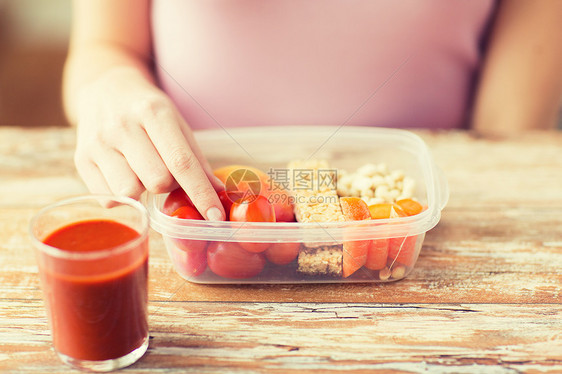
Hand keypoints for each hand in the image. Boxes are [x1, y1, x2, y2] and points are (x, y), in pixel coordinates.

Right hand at [73, 66, 224, 219]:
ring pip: (131, 192)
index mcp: (153, 112)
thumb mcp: (177, 123)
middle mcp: (122, 126)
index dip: (201, 193)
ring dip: (143, 191)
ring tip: (141, 172)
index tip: (215, 216)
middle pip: (157, 181)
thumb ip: (196, 160)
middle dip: (168, 185)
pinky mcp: (80, 159)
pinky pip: (109, 199)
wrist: (103, 88)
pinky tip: (123, 175)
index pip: (181, 162)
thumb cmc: (148, 111)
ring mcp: (98, 143)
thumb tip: (218, 194)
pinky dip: (122, 197)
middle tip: (164, 172)